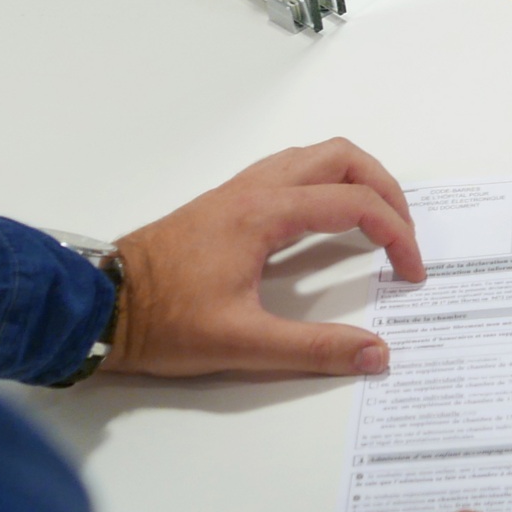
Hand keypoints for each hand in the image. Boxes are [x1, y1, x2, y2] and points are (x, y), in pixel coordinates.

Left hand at [106, 138, 423, 377]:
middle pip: (341, 158)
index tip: (411, 272)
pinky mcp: (227, 201)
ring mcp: (240, 190)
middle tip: (404, 234)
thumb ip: (314, 349)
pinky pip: (293, 171)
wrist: (99, 305)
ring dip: (357, 179)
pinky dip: (327, 183)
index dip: (396, 234)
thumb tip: (376, 354)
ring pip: (315, 157)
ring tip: (377, 221)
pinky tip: (328, 221)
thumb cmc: (164, 323)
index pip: (354, 204)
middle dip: (386, 190)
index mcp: (265, 213)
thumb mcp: (242, 343)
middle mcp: (256, 188)